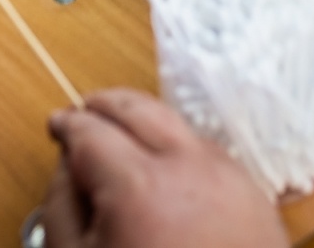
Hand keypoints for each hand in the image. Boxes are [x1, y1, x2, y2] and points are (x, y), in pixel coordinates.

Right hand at [43, 89, 287, 247]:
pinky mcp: (255, 197)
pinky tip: (168, 172)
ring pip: (179, 126)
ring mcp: (229, 179)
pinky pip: (210, 155)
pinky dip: (182, 149)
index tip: (58, 126)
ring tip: (124, 141)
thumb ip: (62, 208)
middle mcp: (189, 168)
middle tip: (85, 113)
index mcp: (139, 184)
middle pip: (139, 108)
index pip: (90, 130)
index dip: (67, 124)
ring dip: (147, 124)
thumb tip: (66, 168)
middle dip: (105, 104)